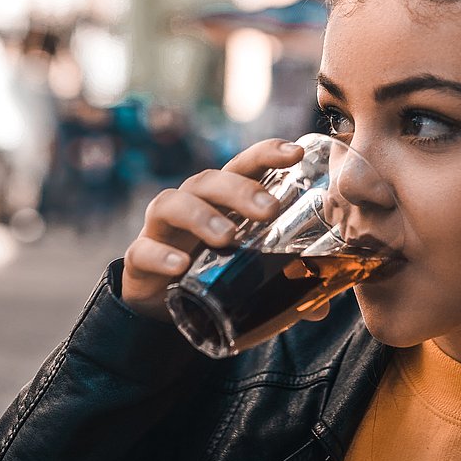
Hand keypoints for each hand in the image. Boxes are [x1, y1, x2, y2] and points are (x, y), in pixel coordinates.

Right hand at [121, 138, 331, 324]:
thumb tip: (321, 307)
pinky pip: (144, 251)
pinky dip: (162, 256)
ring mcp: (162, 230)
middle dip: (240, 190)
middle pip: (210, 181)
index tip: (296, 153)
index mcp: (222, 201)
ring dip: (202, 216)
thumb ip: (281, 283)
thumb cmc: (209, 270)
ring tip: (228, 237)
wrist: (157, 303)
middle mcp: (191, 204)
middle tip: (270, 210)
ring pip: (173, 204)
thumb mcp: (246, 273)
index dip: (267, 153)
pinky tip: (181, 267)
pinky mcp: (139, 259)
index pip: (244, 166)